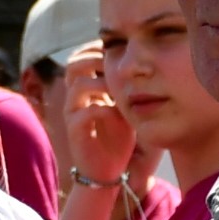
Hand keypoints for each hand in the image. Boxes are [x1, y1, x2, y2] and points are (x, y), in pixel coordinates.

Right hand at [68, 52, 134, 188]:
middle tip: (115, 62)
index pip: (82, 58)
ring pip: (78, 85)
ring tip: (118, 87)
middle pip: (73, 65)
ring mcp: (73, 114)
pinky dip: (102, 109)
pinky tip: (117, 113)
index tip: (117, 48)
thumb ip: (129, 88)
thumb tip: (145, 65)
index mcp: (87, 88)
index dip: (96, 49)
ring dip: (100, 82)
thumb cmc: (120, 138)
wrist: (110, 170)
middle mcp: (76, 98)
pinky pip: (83, 113)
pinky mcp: (75, 132)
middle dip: (94, 58)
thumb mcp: (128, 108)